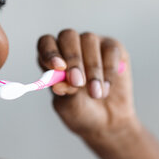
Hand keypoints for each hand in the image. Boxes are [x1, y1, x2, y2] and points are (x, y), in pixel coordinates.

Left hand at [38, 29, 139, 144]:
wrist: (107, 122)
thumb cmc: (81, 112)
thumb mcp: (69, 108)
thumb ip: (65, 93)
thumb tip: (58, 84)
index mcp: (52, 58)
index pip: (46, 43)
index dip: (50, 51)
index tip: (58, 67)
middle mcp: (70, 46)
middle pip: (68, 36)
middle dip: (73, 59)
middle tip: (78, 83)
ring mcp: (92, 44)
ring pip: (90, 40)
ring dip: (93, 70)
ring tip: (96, 94)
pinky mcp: (113, 48)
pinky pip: (111, 50)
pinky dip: (109, 71)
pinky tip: (106, 88)